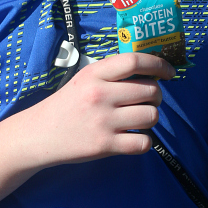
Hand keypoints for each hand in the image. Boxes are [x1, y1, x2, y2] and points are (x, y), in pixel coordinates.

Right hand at [23, 52, 174, 166]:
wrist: (38, 135)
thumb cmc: (67, 105)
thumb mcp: (84, 79)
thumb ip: (112, 72)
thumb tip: (151, 69)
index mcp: (95, 74)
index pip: (135, 61)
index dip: (159, 64)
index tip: (169, 72)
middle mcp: (100, 95)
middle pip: (150, 90)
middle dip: (157, 96)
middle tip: (148, 101)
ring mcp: (103, 121)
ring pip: (151, 116)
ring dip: (151, 118)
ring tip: (138, 120)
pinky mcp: (105, 145)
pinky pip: (143, 143)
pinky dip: (144, 142)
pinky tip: (134, 138)